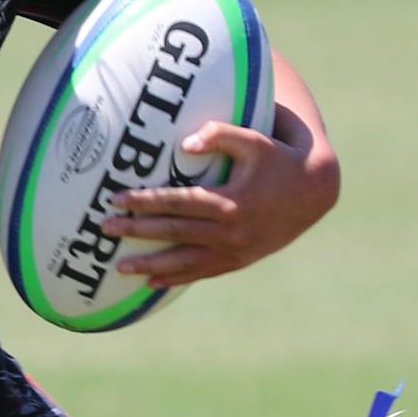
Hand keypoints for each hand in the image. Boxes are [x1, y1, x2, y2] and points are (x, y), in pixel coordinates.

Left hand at [109, 116, 341, 284]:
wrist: (312, 192)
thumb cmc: (277, 159)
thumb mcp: (253, 140)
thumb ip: (220, 135)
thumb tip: (185, 142)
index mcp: (230, 201)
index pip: (177, 201)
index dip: (145, 200)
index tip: (116, 198)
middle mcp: (229, 231)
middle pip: (174, 232)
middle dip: (137, 231)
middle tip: (104, 229)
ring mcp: (234, 250)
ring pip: (184, 261)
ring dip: (150, 264)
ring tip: (119, 268)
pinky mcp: (238, 261)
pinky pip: (202, 272)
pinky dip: (176, 278)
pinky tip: (152, 282)